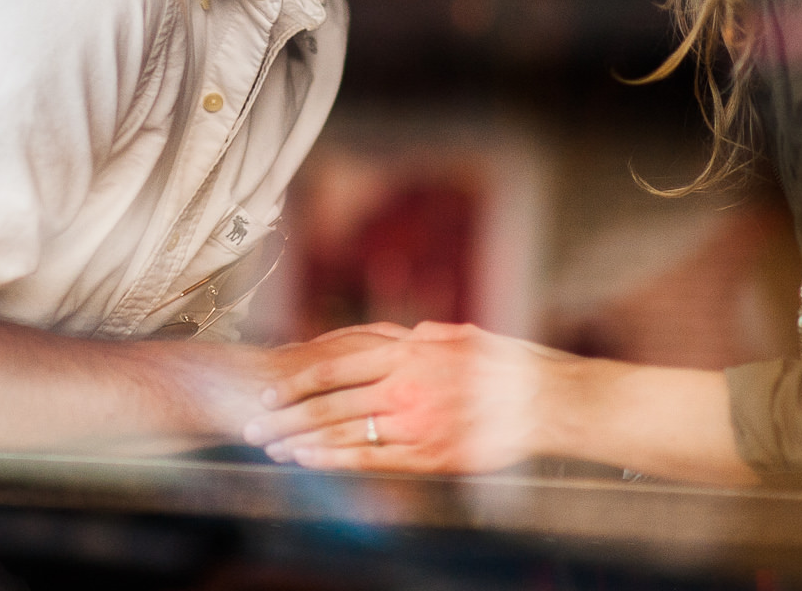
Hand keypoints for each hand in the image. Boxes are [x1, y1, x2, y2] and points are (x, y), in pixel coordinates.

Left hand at [240, 321, 572, 473]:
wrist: (547, 403)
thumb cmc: (506, 366)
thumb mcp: (459, 336)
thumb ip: (423, 337)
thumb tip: (401, 335)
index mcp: (409, 350)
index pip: (337, 364)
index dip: (298, 380)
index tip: (271, 392)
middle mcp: (405, 385)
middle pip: (331, 402)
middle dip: (287, 417)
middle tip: (254, 427)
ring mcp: (416, 422)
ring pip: (345, 433)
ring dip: (303, 443)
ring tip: (272, 450)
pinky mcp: (430, 455)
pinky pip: (372, 461)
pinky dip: (337, 463)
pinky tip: (311, 466)